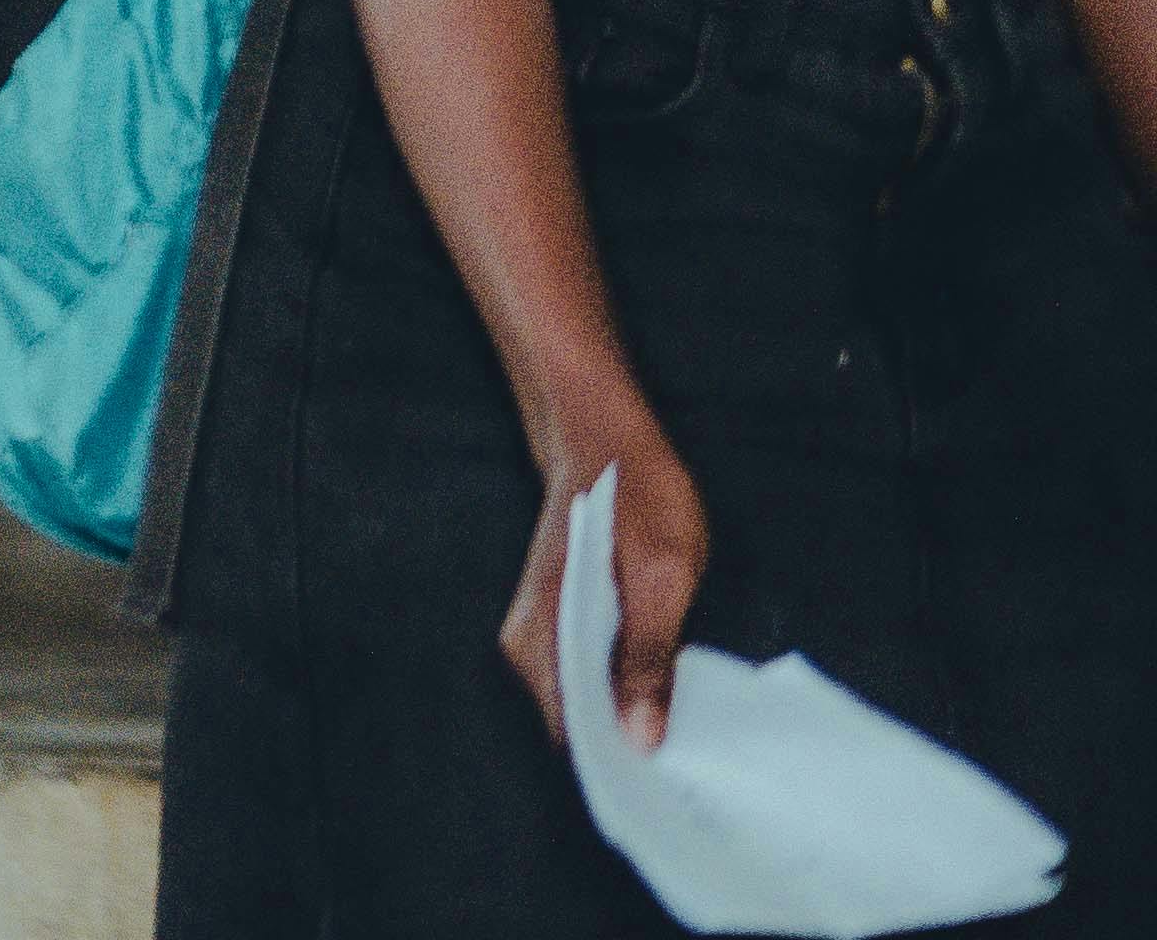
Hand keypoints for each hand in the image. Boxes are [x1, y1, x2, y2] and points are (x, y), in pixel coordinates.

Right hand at [507, 405, 703, 754]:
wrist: (601, 431)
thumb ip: (649, 659)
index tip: (670, 786)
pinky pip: (583, 671)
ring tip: (681, 728)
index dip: (622, 764)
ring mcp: (537, 626)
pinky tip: (658, 686)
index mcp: (543, 635)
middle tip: (689, 761)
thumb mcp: (663, 577)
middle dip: (628, 743)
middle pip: (576, 719)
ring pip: (581, 696)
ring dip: (626, 713)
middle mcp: (527, 639)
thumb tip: (642, 738)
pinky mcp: (554, 616)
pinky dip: (619, 686)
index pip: (574, 731)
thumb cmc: (635, 496)